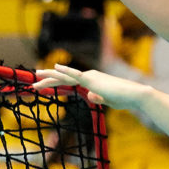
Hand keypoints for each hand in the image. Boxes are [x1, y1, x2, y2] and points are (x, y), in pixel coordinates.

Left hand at [33, 63, 150, 111]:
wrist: (135, 95)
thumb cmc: (124, 99)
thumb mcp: (108, 101)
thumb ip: (99, 98)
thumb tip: (91, 97)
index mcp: (91, 82)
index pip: (69, 83)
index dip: (56, 84)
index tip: (44, 87)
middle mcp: (88, 77)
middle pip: (64, 78)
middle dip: (48, 79)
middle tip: (34, 81)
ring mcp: (89, 77)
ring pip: (65, 77)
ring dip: (50, 77)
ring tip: (36, 77)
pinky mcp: (92, 81)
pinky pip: (75, 75)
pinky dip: (65, 71)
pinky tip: (55, 67)